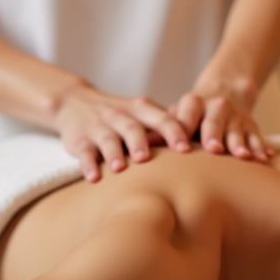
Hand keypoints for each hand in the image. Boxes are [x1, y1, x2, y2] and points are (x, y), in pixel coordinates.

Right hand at [53, 83, 189, 181]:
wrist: (74, 102)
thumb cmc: (121, 115)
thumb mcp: (142, 113)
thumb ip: (167, 126)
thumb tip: (205, 146)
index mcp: (141, 109)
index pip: (161, 118)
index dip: (173, 132)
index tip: (186, 149)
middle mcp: (120, 115)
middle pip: (132, 127)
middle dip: (139, 142)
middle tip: (147, 159)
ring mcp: (98, 127)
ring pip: (107, 138)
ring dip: (113, 153)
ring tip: (120, 169)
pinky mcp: (79, 140)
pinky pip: (84, 152)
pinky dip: (88, 165)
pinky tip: (94, 178)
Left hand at [171, 77, 270, 160]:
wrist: (225, 94)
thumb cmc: (192, 117)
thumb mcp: (178, 116)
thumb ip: (164, 129)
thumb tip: (144, 142)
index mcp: (192, 104)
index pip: (186, 117)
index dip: (183, 131)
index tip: (181, 149)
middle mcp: (215, 106)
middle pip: (214, 121)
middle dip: (214, 135)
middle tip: (214, 150)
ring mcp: (235, 115)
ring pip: (237, 129)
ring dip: (240, 143)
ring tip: (243, 156)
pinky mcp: (251, 124)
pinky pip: (257, 135)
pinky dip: (260, 146)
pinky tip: (264, 157)